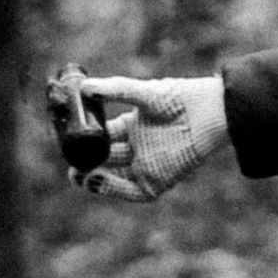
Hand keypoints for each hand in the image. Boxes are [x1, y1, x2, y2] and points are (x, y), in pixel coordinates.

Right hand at [71, 75, 228, 202]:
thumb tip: (85, 87)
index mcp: (131, 125)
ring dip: (94, 179)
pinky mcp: (158, 180)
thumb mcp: (145, 93)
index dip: (85, 140)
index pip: (102, 136)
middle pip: (104, 159)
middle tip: (69, 163)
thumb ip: (117, 90)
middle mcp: (137, 147)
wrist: (210, 113)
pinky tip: (98, 181)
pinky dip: (114, 189)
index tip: (67, 140)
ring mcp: (147, 164)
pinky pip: (132, 190)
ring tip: (77, 175)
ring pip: (114, 177)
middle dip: (85, 163)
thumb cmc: (181, 98)